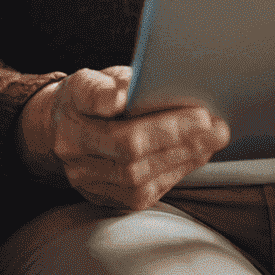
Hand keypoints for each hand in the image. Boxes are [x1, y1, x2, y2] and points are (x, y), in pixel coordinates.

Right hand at [17, 68, 229, 209]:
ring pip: (137, 176)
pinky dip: (173, 174)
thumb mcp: (101, 77)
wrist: (62, 131)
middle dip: (175, 135)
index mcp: (72, 100)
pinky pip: (142, 194)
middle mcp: (71, 142)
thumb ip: (123, 82)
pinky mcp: (100, 197)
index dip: (108, 97)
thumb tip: (154, 90)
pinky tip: (194, 158)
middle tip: (213, 125)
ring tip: (212, 142)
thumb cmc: (93, 99)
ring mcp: (83, 175)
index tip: (131, 95)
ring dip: (182, 159)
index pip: (89, 97)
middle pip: (125, 145)